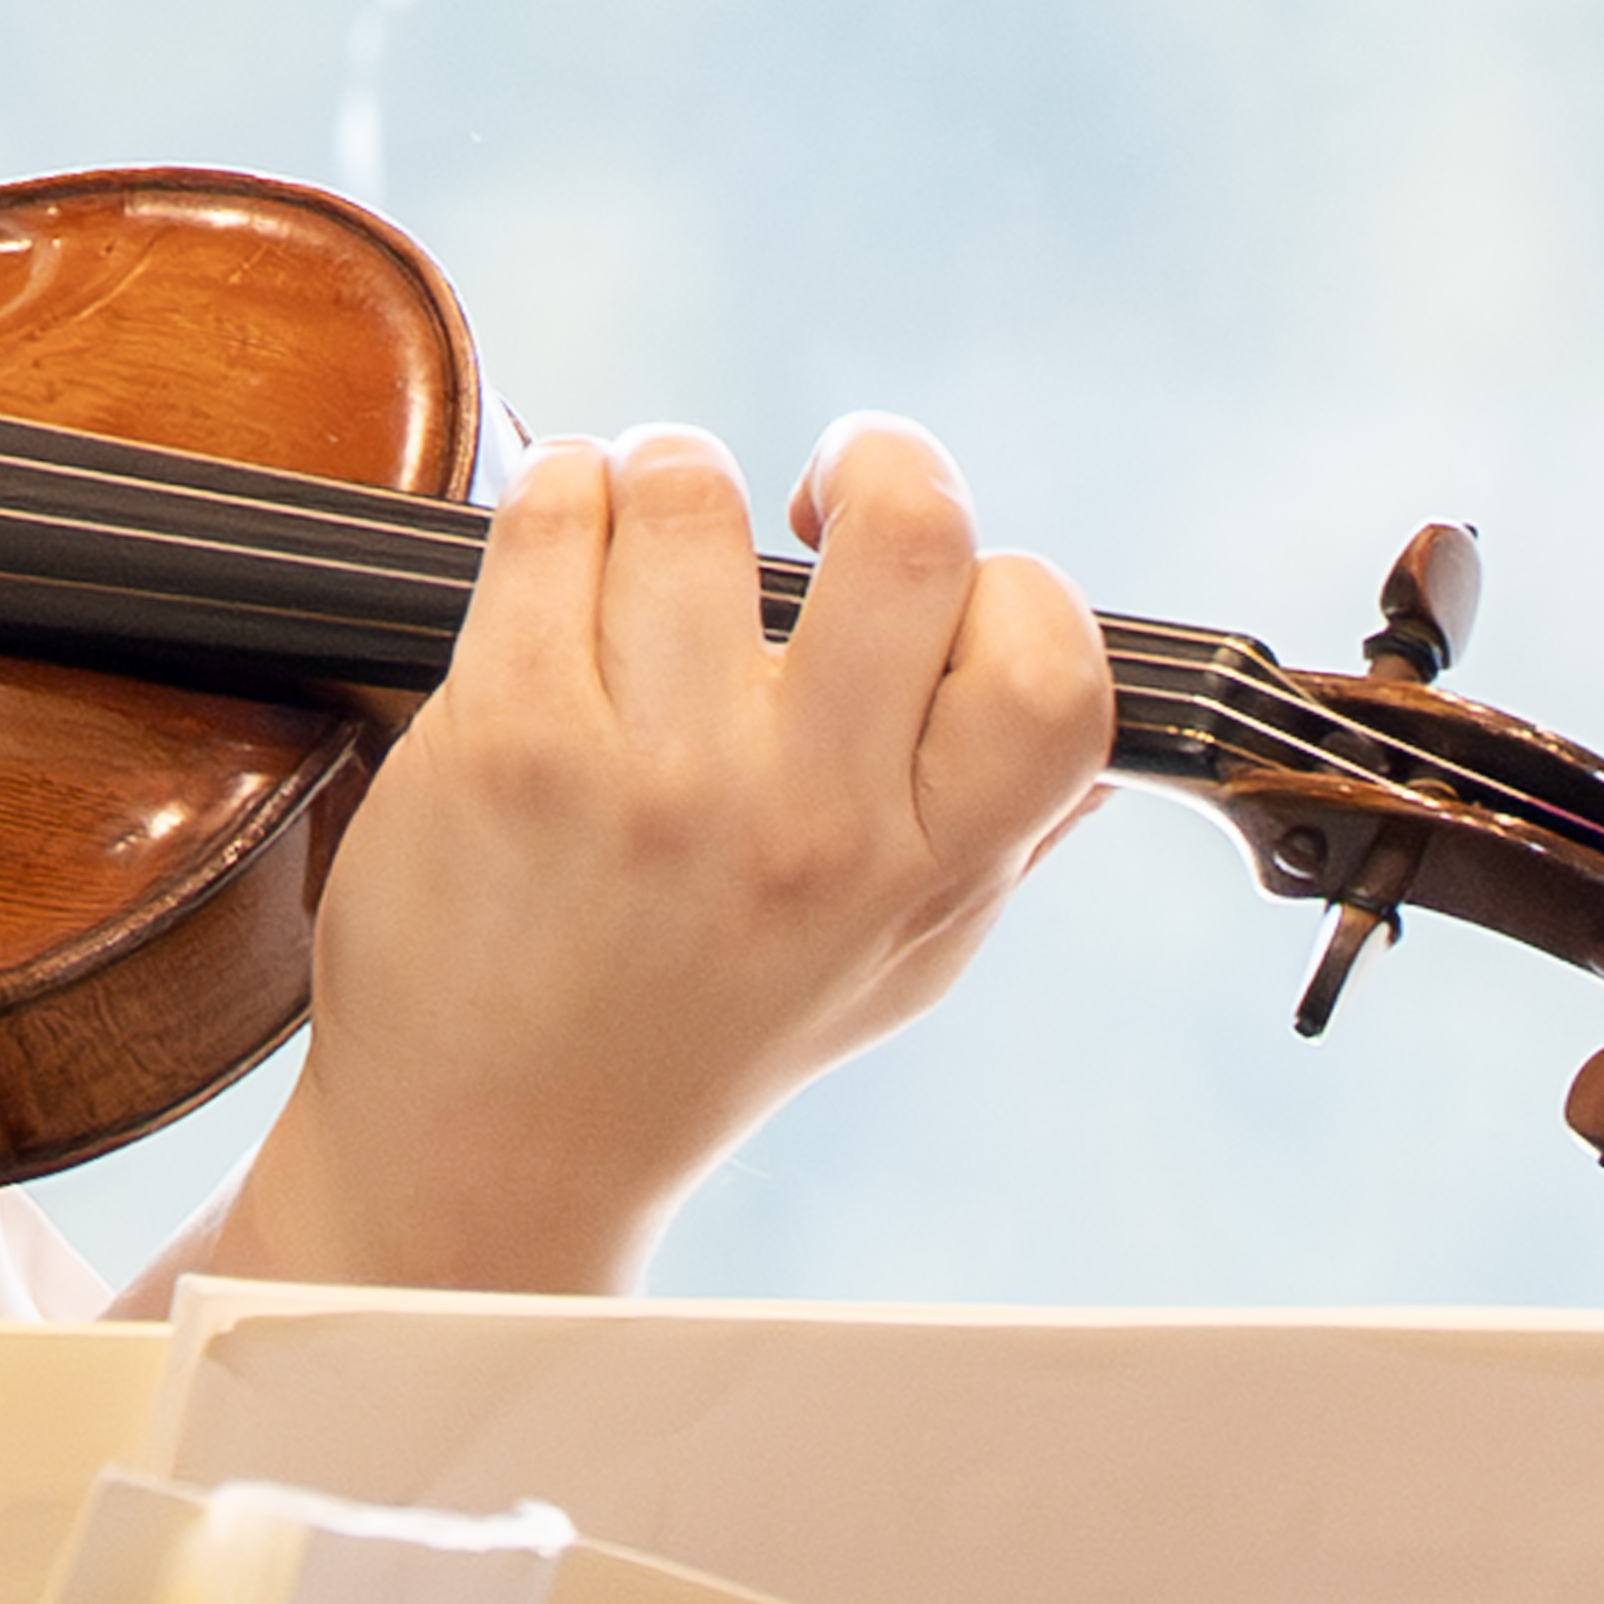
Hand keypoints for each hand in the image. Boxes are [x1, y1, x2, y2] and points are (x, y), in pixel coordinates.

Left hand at [212, 412, 1109, 1302]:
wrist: (492, 1146)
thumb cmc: (700, 1037)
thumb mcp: (892, 969)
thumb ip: (1001, 846)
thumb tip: (1111, 730)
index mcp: (918, 870)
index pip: (1050, 661)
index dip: (1008, 584)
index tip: (934, 593)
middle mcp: (801, 821)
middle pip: (909, 528)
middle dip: (874, 457)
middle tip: (813, 496)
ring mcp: (650, 777)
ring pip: (699, 488)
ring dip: (674, 472)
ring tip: (651, 526)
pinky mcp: (506, 738)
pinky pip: (554, 515)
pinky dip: (563, 489)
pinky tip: (563, 536)